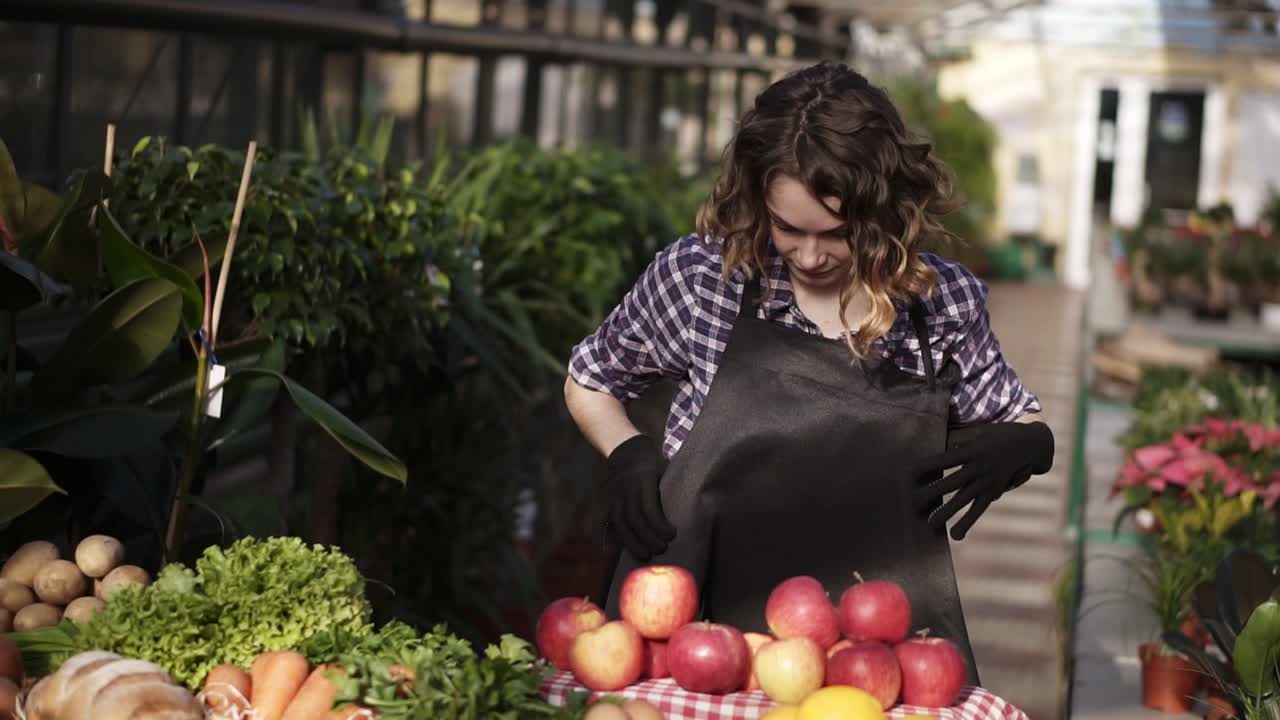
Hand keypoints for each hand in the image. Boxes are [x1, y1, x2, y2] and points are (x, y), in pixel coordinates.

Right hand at [606, 435, 676, 560]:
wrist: (627, 452)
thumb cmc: (655, 465)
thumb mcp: (666, 470)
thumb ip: (674, 487)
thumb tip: (696, 508)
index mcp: (645, 479)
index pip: (650, 506)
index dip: (660, 524)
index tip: (673, 535)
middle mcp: (628, 488)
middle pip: (636, 518)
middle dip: (649, 537)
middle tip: (662, 549)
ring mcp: (616, 496)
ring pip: (622, 523)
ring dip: (634, 542)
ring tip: (647, 555)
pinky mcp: (609, 502)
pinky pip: (611, 523)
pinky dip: (617, 537)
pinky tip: (624, 550)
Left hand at [912, 421, 1054, 540]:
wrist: (1031, 444)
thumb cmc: (998, 434)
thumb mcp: (979, 431)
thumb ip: (959, 437)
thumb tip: (941, 441)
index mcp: (972, 451)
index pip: (946, 459)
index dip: (929, 465)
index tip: (910, 472)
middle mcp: (979, 468)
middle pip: (952, 482)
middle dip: (932, 492)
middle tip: (912, 501)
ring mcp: (987, 482)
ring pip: (964, 499)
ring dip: (947, 512)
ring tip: (930, 523)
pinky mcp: (993, 492)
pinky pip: (979, 509)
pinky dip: (967, 522)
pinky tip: (955, 536)